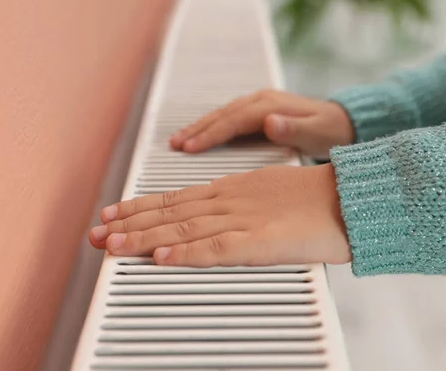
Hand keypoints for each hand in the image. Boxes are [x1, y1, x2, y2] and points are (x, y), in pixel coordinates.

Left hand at [89, 163, 350, 266]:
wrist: (349, 198)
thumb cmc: (315, 199)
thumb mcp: (268, 192)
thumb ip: (239, 205)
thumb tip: (216, 219)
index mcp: (232, 189)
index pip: (175, 198)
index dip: (141, 207)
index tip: (114, 213)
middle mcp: (229, 200)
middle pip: (170, 212)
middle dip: (129, 223)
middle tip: (96, 231)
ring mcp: (243, 219)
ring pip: (183, 229)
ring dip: (144, 238)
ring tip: (112, 244)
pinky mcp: (261, 241)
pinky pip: (216, 249)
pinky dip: (186, 254)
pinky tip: (162, 257)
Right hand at [169, 89, 354, 157]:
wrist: (342, 122)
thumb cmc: (330, 131)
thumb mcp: (317, 133)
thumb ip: (293, 129)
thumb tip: (270, 123)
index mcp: (270, 105)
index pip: (233, 120)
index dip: (211, 134)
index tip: (191, 147)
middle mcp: (261, 101)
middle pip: (222, 115)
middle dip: (197, 130)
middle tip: (174, 145)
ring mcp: (259, 105)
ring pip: (222, 115)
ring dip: (200, 127)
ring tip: (178, 141)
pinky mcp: (258, 113)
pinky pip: (229, 119)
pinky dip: (212, 127)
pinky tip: (200, 137)